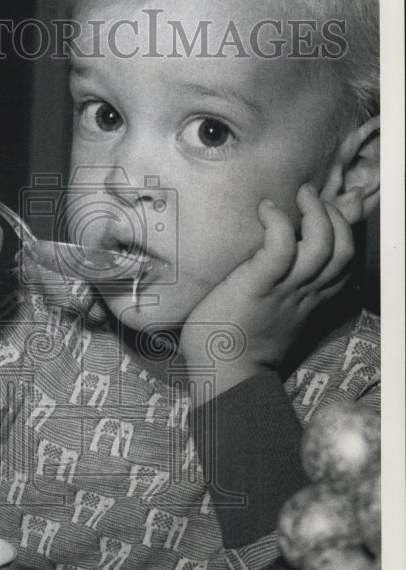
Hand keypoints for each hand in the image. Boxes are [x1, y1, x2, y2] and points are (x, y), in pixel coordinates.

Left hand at [180, 183, 358, 397]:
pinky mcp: (259, 284)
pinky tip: (266, 209)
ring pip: (324, 244)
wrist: (221, 373)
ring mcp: (284, 289)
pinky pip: (282, 246)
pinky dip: (279, 222)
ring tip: (298, 196)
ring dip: (317, 212)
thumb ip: (280, 291)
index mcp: (309, 301)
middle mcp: (304, 293)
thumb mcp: (267, 314)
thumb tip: (281, 271)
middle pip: (343, 249)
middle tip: (311, 196)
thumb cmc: (234, 343)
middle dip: (337, 215)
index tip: (334, 209)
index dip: (347, 231)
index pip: (345, 263)